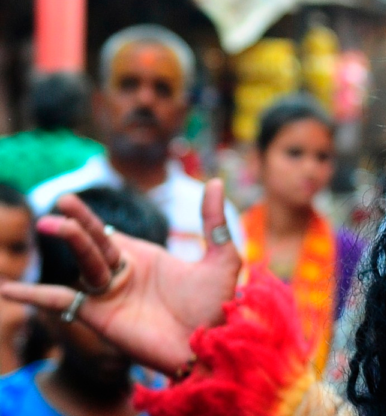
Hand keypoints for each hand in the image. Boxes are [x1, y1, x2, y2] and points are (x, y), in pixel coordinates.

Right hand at [0, 180, 240, 374]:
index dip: (90, 219)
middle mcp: (124, 275)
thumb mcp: (222, 258)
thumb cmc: (218, 308)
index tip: (67, 200)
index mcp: (147, 258)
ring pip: (84, 262)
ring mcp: (110, 295)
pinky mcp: (100, 316)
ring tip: (50, 222)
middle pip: (93, 242)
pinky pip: (60, 301)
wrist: (212, 347)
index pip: (110, 234)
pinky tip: (7, 289)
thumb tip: (213, 181)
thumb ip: (214, 221)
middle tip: (60, 201)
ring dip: (70, 242)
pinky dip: (32, 295)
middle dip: (77, 222)